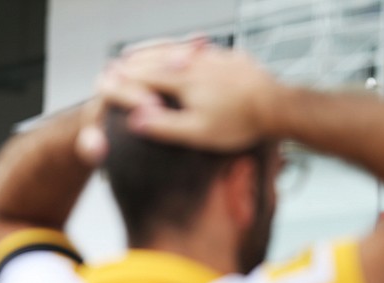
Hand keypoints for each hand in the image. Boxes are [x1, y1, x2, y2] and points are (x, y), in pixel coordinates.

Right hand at [78, 38, 281, 159]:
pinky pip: (200, 50)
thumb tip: (135, 119)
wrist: (277, 105)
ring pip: (177, 49)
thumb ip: (165, 126)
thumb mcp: (199, 133)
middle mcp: (195, 63)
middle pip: (156, 58)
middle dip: (134, 62)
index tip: (106, 81)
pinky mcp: (231, 58)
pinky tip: (188, 51)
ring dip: (156, 51)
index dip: (123, 81)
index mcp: (182, 80)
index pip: (143, 77)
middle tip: (117, 64)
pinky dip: (184, 50)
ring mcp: (214, 58)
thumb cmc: (240, 122)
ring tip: (144, 54)